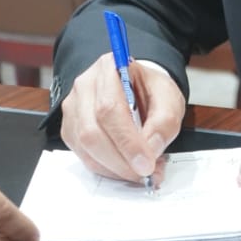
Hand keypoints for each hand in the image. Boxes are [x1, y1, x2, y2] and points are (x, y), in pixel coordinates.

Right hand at [60, 52, 185, 183]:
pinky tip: (125, 167)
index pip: (110, 109)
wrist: (138, 89)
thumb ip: (165, 120)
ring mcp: (73, 109)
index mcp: (109, 68)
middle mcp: (85, 86)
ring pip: (86, 148)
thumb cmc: (150, 90)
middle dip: (121, 160)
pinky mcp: (70, 130)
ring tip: (140, 171)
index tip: (146, 163)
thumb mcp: (169, 97)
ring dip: (115, 168)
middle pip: (92, 131)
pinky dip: (106, 168)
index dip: (127, 141)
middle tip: (146, 172)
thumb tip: (151, 148)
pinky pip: (84, 157)